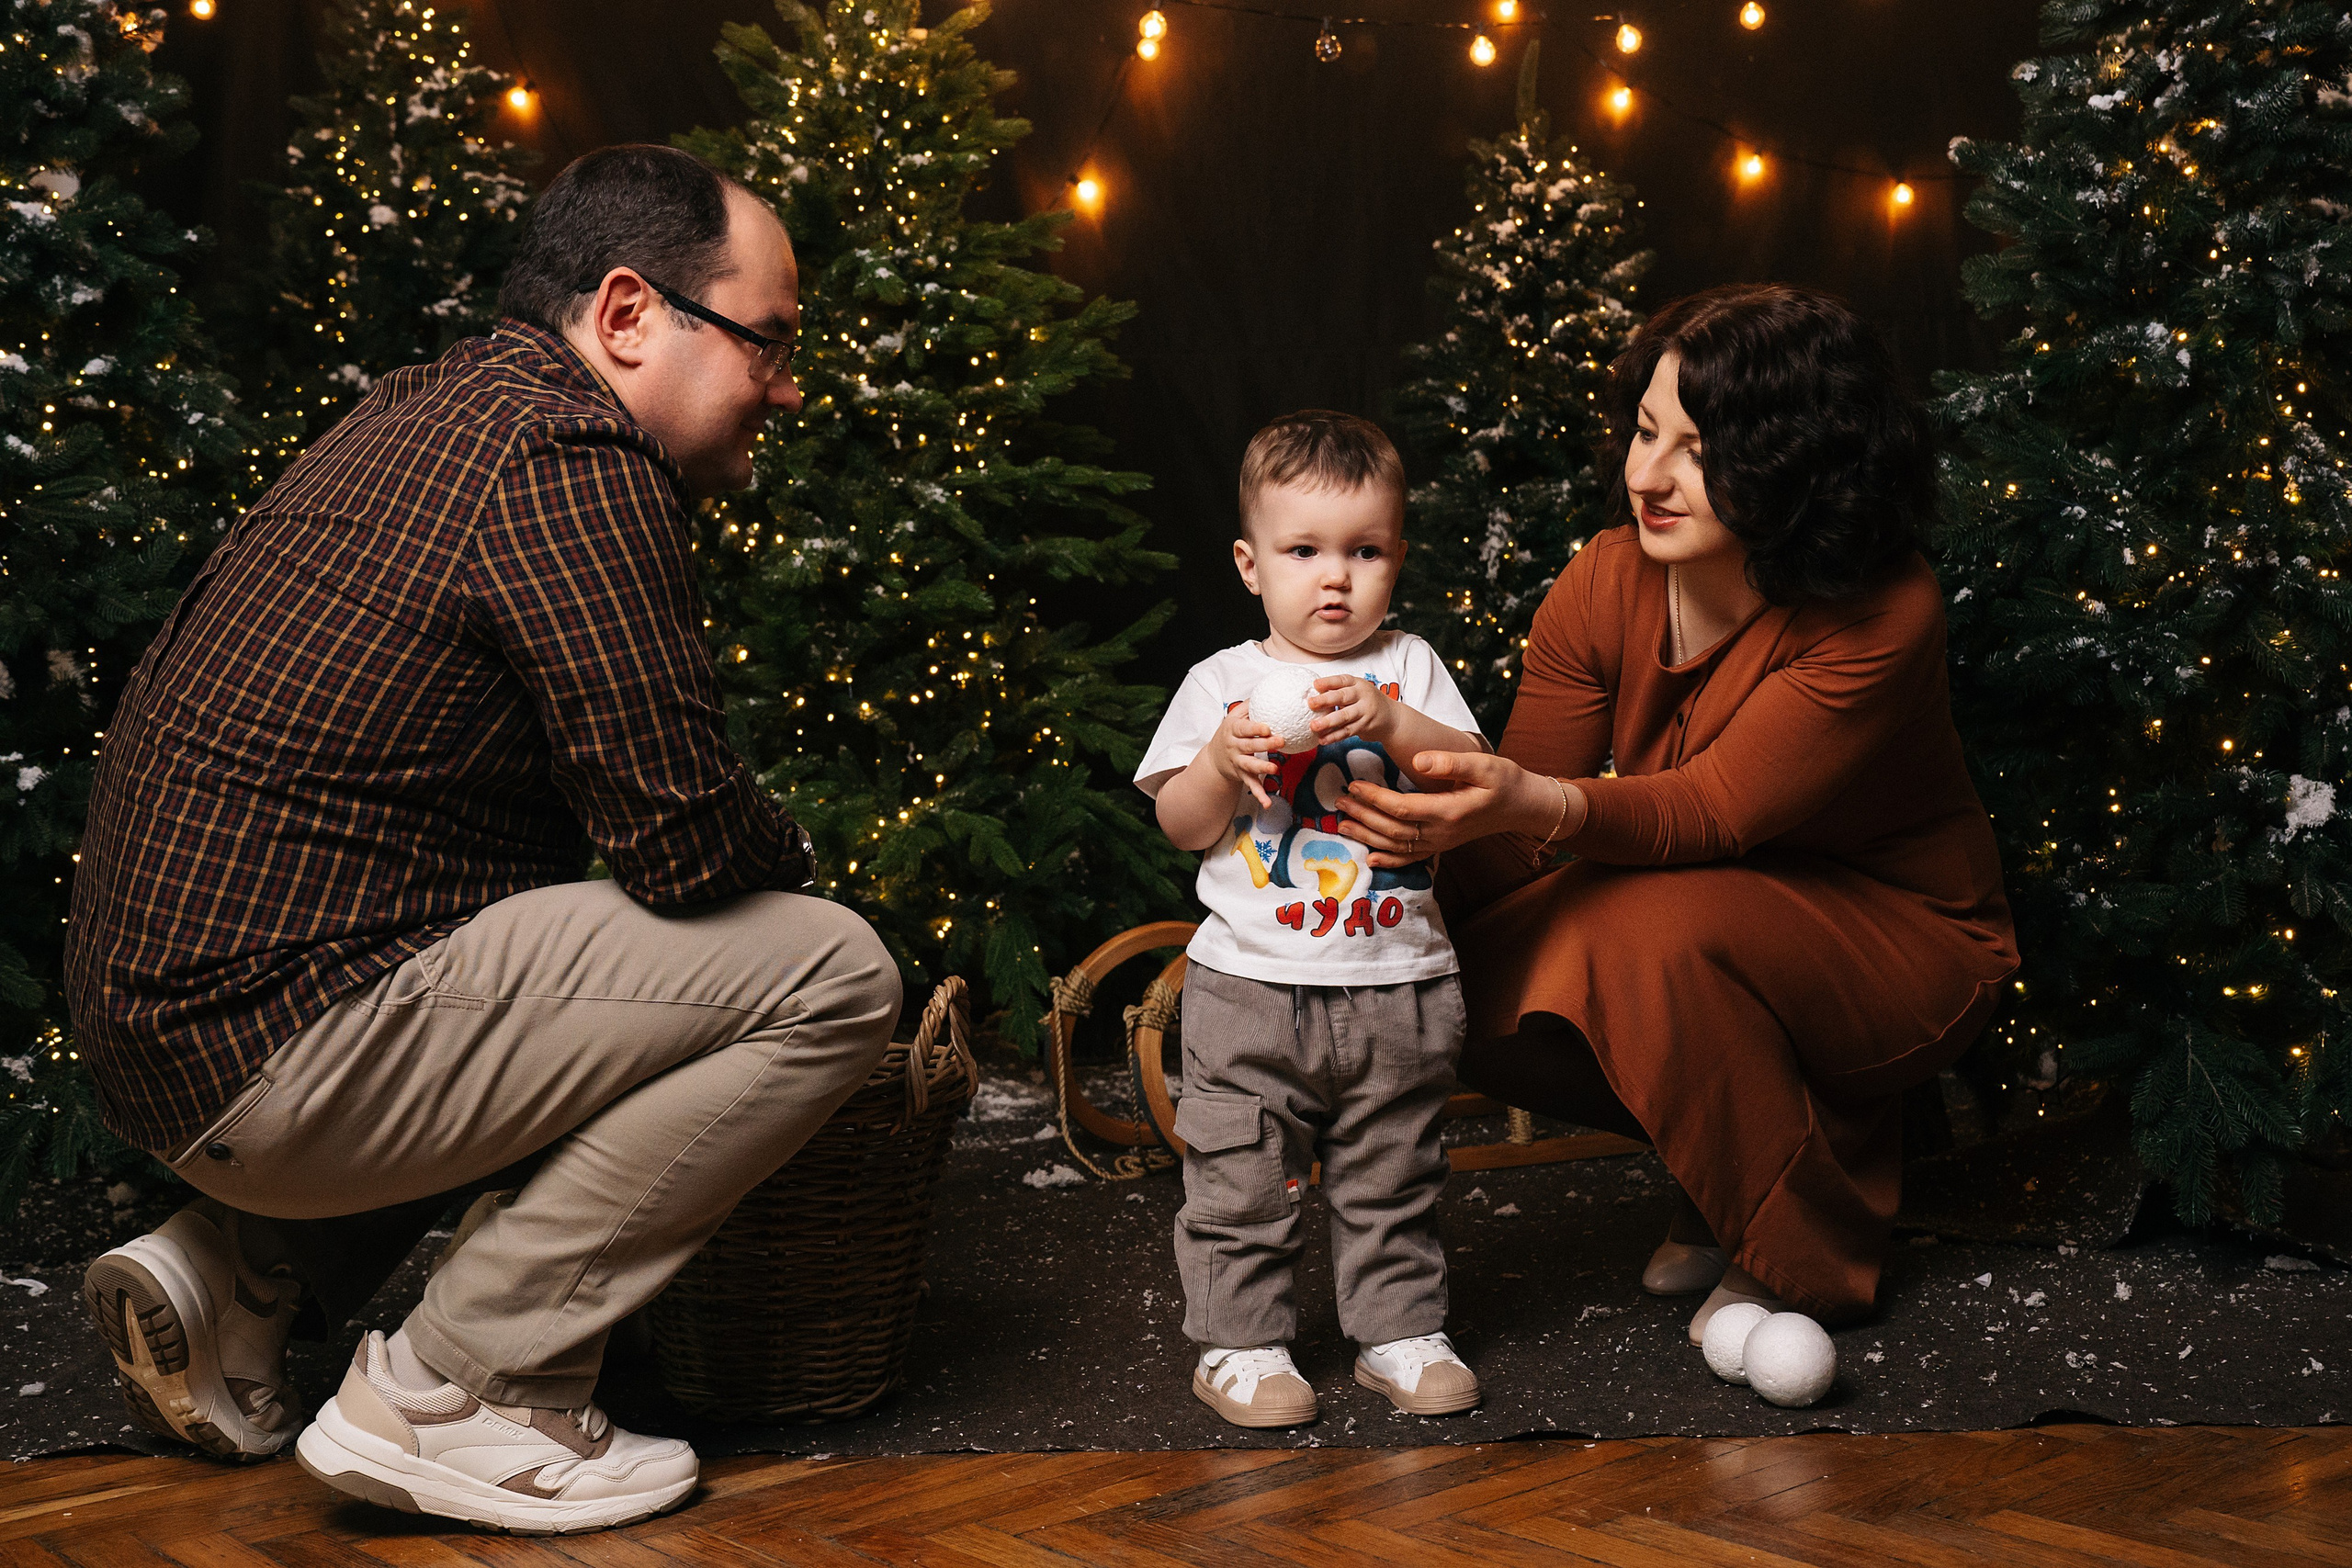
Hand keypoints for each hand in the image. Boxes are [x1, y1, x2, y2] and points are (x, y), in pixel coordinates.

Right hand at [1216, 703, 1282, 809]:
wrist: (1214, 757)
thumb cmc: (1231, 732)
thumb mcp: (1235, 716)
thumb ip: (1249, 705)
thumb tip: (1268, 688)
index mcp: (1233, 730)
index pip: (1244, 728)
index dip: (1255, 727)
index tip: (1268, 726)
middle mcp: (1234, 747)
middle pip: (1250, 746)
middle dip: (1265, 744)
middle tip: (1281, 741)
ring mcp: (1237, 762)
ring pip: (1250, 765)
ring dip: (1262, 766)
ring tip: (1275, 768)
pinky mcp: (1242, 775)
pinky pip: (1251, 785)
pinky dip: (1259, 794)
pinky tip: (1267, 803)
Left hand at [1307, 675, 1390, 744]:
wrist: (1392, 718)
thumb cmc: (1367, 702)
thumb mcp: (1358, 691)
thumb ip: (1340, 691)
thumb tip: (1312, 695)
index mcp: (1358, 684)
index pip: (1342, 680)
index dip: (1328, 682)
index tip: (1315, 684)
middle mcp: (1363, 696)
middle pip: (1343, 697)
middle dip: (1326, 700)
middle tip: (1310, 703)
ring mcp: (1365, 712)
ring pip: (1345, 716)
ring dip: (1328, 722)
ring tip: (1314, 726)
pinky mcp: (1365, 726)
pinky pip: (1347, 731)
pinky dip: (1334, 736)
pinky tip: (1323, 740)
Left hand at [1334, 749, 1572, 866]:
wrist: (1524, 806)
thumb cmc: (1505, 781)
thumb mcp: (1484, 764)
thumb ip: (1450, 762)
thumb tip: (1418, 760)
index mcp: (1449, 811)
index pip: (1402, 808)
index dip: (1375, 799)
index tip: (1354, 785)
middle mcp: (1442, 832)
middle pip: (1393, 829)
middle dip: (1363, 817)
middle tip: (1339, 802)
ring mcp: (1442, 842)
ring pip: (1397, 846)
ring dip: (1367, 837)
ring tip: (1342, 825)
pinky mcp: (1443, 845)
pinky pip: (1412, 858)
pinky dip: (1390, 860)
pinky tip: (1371, 858)